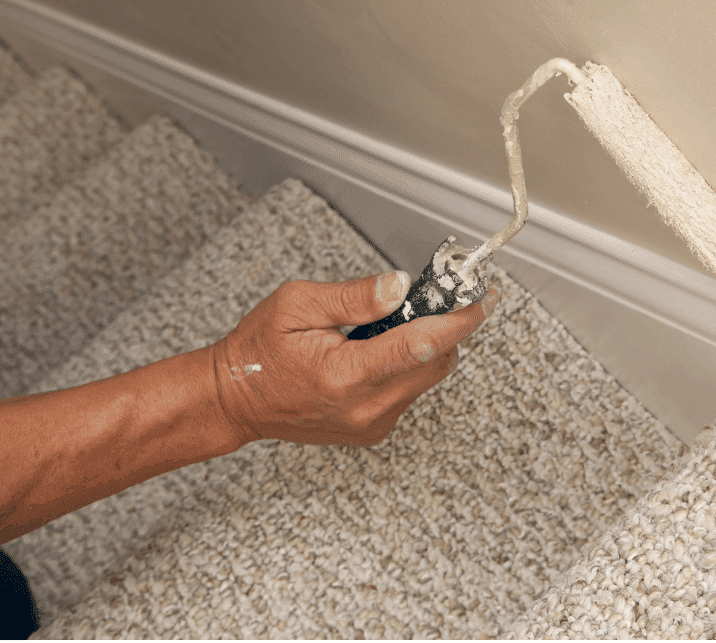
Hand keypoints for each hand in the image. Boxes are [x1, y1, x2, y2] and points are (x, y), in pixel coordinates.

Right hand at [211, 272, 497, 445]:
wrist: (235, 400)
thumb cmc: (259, 351)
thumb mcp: (299, 304)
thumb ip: (355, 296)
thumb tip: (399, 286)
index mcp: (347, 375)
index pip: (422, 345)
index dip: (458, 319)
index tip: (480, 300)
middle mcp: (365, 407)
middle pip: (435, 363)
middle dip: (447, 327)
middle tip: (441, 297)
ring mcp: (371, 423)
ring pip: (426, 377)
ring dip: (427, 345)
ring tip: (400, 319)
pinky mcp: (372, 429)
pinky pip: (409, 391)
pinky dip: (409, 364)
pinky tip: (383, 347)